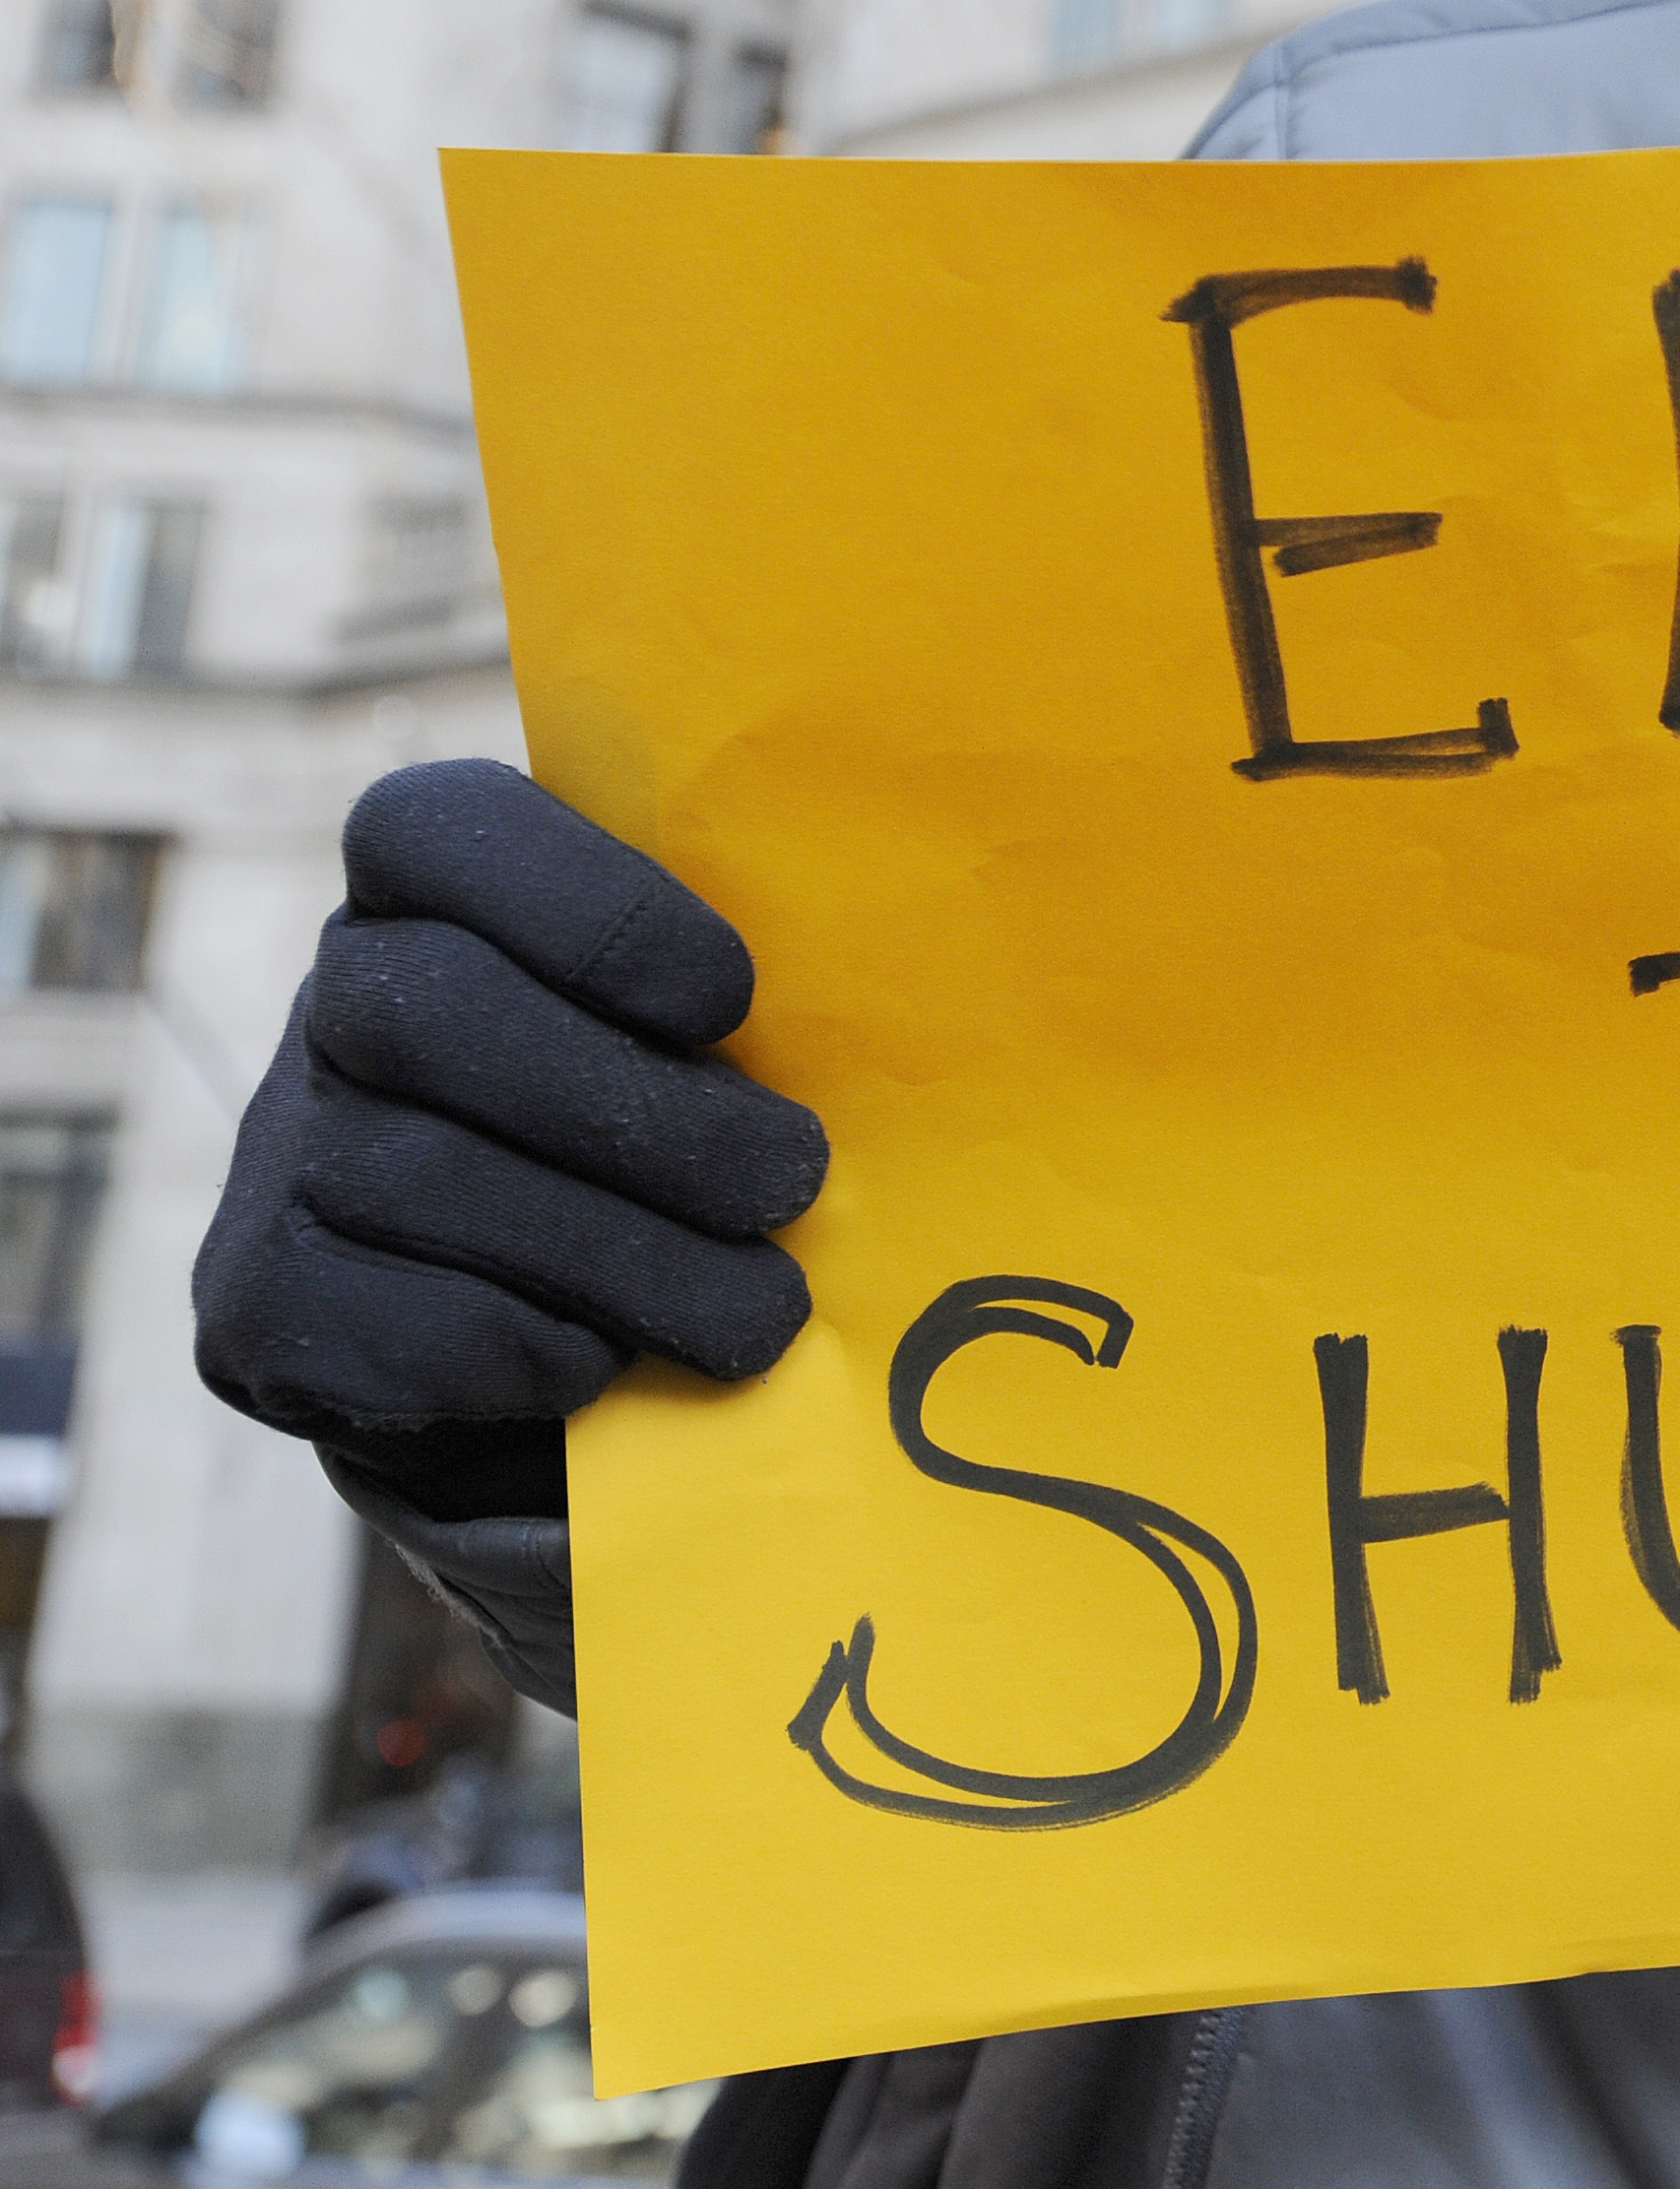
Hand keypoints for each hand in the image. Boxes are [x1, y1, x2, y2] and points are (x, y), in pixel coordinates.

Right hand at [192, 761, 824, 1520]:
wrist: (540, 1341)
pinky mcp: (261, 1306)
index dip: (589, 909)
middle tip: (791, 1180)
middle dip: (639, 1113)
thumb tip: (910, 1004)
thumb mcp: (700, 1045)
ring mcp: (279, 1152)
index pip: (439, 828)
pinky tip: (609, 1359)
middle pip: (434, 1014)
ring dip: (626, 1256)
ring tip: (762, 1308)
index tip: (731, 1000)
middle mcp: (330, 1003)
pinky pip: (394, 1318)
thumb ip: (733, 1008)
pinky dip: (531, 1347)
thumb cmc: (668, 1146)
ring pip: (428, 1180)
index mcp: (431, 895)